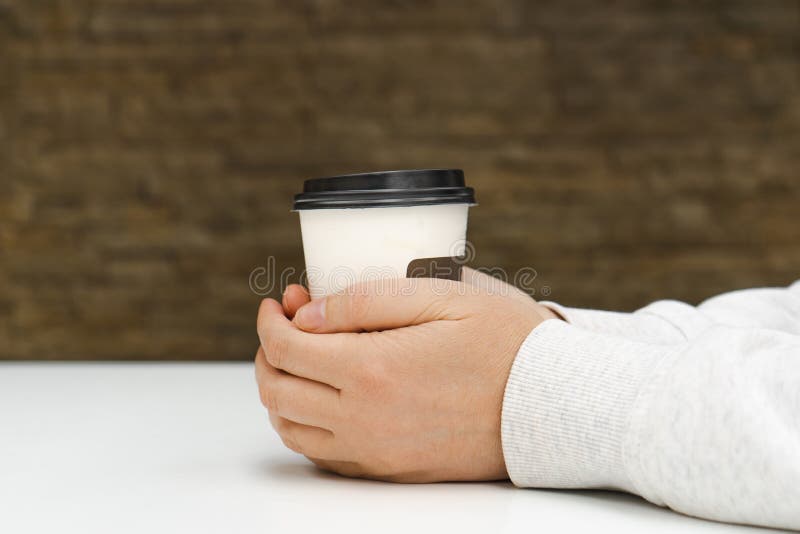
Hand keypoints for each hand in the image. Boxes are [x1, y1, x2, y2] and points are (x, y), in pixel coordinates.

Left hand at [255, 269, 557, 481]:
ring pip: (292, 428)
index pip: (286, 348)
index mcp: (372, 370)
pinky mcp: (390, 469)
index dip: (271, 320)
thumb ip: (367, 300)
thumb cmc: (505, 343)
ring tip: (301, 358)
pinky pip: (323, 454)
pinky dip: (306, 423)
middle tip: (286, 324)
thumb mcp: (442, 295)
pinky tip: (325, 396)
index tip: (279, 302)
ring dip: (282, 389)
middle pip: (277, 391)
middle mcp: (364, 420)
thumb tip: (307, 314)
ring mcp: (376, 451)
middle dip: (268, 351)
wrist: (552, 405)